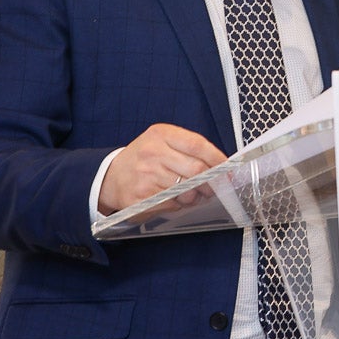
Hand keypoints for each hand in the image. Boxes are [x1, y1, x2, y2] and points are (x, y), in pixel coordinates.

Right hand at [98, 124, 227, 214]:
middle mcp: (152, 153)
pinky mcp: (140, 197)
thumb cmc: (144, 158)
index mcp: (161, 135)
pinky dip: (181, 204)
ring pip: (187, 190)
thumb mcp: (163, 142)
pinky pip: (173, 203)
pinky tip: (177, 199)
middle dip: (211, 182)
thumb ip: (190, 149)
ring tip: (195, 194)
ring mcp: (145, 176)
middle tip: (215, 187)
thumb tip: (221, 165)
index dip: (217, 159)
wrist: (111, 176)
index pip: (198, 145)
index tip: (227, 169)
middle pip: (196, 169)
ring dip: (196, 196)